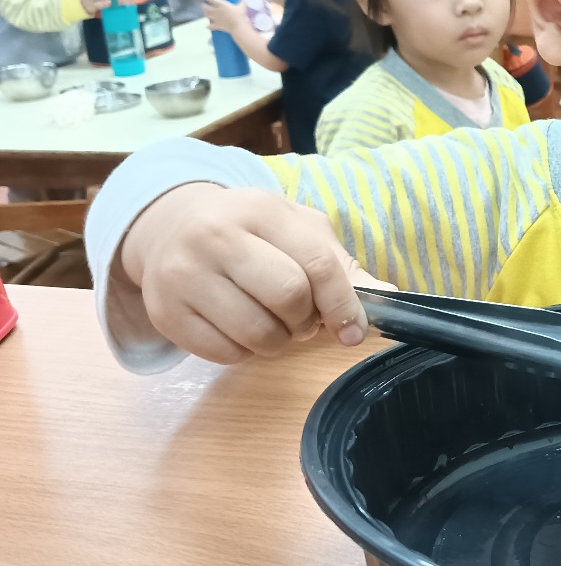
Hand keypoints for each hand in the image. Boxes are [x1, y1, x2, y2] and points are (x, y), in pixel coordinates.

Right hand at [120, 182, 391, 363]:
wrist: (171, 226)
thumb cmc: (250, 230)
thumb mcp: (298, 230)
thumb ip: (341, 265)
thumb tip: (390, 297)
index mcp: (259, 210)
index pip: (316, 264)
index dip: (343, 304)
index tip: (354, 330)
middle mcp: (215, 237)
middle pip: (287, 297)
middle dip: (306, 320)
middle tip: (301, 317)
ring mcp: (183, 275)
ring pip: (256, 333)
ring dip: (278, 341)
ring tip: (272, 321)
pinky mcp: (165, 313)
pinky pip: (225, 354)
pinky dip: (246, 352)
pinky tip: (241, 328)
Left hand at [202, 0, 248, 34]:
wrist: (238, 27)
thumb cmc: (240, 15)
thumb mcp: (242, 7)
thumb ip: (242, 2)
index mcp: (221, 4)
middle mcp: (216, 10)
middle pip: (206, 7)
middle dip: (204, 5)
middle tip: (204, 5)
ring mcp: (215, 18)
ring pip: (206, 15)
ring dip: (205, 13)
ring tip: (205, 13)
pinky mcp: (217, 25)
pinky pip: (210, 26)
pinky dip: (208, 26)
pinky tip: (207, 27)